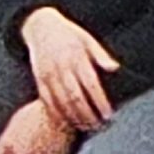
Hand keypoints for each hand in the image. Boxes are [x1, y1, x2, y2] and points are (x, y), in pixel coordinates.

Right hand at [20, 7, 115, 131]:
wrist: (40, 26)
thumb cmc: (69, 34)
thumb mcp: (87, 39)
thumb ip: (100, 55)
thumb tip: (115, 68)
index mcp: (76, 57)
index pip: (91, 85)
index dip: (100, 101)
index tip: (108, 114)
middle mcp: (61, 67)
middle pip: (76, 97)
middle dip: (88, 114)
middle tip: (99, 125)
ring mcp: (48, 74)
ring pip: (61, 102)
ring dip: (74, 118)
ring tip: (86, 127)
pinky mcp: (39, 79)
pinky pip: (46, 101)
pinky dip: (57, 113)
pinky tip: (66, 122)